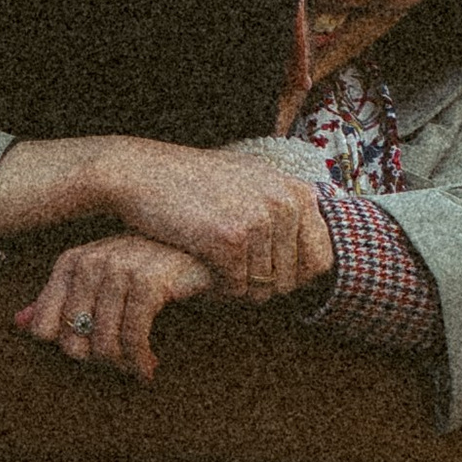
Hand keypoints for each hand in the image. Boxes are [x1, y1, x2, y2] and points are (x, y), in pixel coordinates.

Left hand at [19, 235, 213, 382]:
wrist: (211, 251)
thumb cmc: (157, 269)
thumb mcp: (106, 282)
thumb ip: (63, 300)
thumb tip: (18, 322)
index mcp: (73, 261)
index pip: (45, 328)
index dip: (70, 349)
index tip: (94, 354)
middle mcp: (92, 261)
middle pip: (72, 341)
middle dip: (99, 361)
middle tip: (123, 363)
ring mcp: (120, 268)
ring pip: (102, 343)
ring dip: (123, 365)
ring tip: (138, 366)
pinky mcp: (149, 280)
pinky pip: (133, 337)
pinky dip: (140, 360)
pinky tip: (150, 367)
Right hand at [99, 148, 333, 298]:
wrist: (141, 173)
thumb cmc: (194, 182)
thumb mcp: (251, 179)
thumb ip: (286, 205)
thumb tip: (317, 248)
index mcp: (296, 191)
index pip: (320, 260)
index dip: (293, 277)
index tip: (264, 273)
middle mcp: (284, 204)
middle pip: (290, 280)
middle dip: (262, 285)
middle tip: (231, 273)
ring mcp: (258, 221)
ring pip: (262, 288)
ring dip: (236, 287)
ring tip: (214, 265)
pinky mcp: (229, 240)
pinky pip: (236, 288)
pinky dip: (218, 288)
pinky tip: (201, 266)